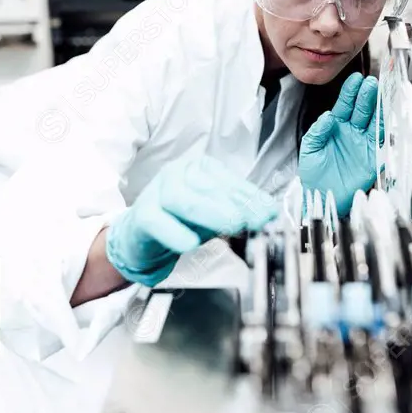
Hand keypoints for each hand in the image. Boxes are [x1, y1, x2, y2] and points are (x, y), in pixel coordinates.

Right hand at [105, 155, 277, 285]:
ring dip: (209, 212)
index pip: (229, 180)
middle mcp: (176, 174)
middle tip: (256, 220)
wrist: (140, 238)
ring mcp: (156, 193)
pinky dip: (174, 232)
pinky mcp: (142, 216)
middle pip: (206, 186)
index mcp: (198, 169)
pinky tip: (189, 244)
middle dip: (235, 204)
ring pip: (181, 198)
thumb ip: (241, 212)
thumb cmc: (180, 222)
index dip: (251, 196)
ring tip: (232, 226)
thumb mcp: (215, 216)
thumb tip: (270, 213)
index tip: (270, 212)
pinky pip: (157, 221)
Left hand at [298, 73, 378, 216]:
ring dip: (379, 108)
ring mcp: (364, 143)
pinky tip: (389, 118)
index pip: (345, 104)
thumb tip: (329, 116)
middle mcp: (352, 131)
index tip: (356, 78)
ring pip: (375, 121)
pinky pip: (382, 141)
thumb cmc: (314, 174)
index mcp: (336, 126)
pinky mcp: (373, 158)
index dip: (351, 91)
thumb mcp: (310, 149)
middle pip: (363, 109)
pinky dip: (386, 129)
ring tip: (383, 94)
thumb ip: (318, 131)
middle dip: (367, 95)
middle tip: (372, 82)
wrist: (322, 198)